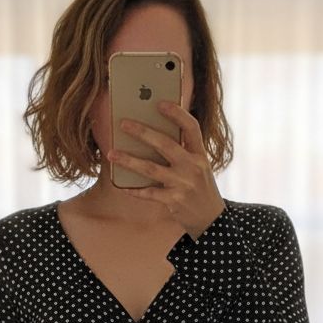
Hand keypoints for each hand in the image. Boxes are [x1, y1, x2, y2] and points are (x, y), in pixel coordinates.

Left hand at [107, 100, 225, 240]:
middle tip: (123, 124)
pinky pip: (149, 193)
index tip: (160, 103)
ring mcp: (183, 184)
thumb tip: (154, 135)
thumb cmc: (199, 188)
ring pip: (151, 168)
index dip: (177, 114)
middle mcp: (193, 167)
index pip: (191, 128)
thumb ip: (184, 152)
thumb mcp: (199, 167)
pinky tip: (122, 186)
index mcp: (200, 155)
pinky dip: (134, 190)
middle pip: (165, 144)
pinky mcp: (174, 201)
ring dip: (128, 160)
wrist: (211, 219)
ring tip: (111, 153)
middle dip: (142, 132)